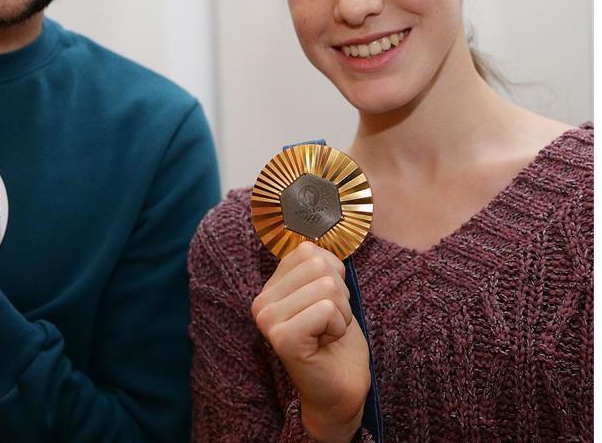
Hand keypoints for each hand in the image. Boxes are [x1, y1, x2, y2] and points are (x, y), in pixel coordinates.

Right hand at [251, 242, 369, 442]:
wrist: (341, 389)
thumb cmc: (337, 341)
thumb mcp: (330, 293)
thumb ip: (320, 262)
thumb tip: (320, 212)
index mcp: (269, 287)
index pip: (310, 250)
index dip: (333, 276)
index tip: (326, 306)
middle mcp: (261, 301)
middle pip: (320, 266)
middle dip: (339, 295)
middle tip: (329, 323)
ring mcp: (268, 320)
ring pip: (327, 286)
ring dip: (341, 312)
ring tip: (328, 333)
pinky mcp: (283, 338)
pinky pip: (327, 309)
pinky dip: (338, 326)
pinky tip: (325, 343)